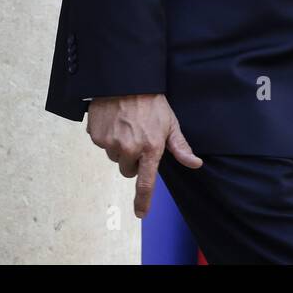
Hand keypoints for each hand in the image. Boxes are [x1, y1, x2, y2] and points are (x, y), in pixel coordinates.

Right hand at [85, 92, 201, 217]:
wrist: (124, 80)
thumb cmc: (151, 102)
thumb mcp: (170, 122)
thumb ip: (180, 147)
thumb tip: (195, 164)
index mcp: (150, 149)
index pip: (146, 183)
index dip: (143, 201)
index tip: (141, 213)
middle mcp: (129, 149)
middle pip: (128, 169)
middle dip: (132, 159)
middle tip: (137, 137)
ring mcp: (110, 143)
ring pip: (114, 157)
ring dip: (119, 147)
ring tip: (126, 125)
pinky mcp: (96, 136)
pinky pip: (102, 144)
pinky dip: (107, 136)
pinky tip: (114, 121)